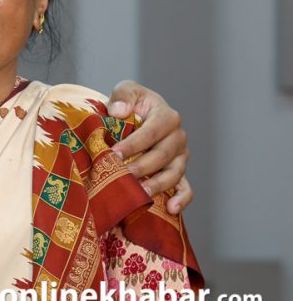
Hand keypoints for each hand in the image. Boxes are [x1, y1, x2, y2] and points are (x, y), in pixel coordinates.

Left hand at [106, 80, 191, 214]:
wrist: (137, 116)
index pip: (152, 132)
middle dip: (141, 167)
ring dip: (156, 185)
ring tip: (140, 194)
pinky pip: (186, 188)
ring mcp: (180, 156)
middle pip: (162, 156)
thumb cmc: (131, 103)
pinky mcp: (179, 171)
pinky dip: (181, 199)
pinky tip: (172, 209)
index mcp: (167, 116)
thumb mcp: (126, 91)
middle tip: (121, 177)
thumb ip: (122, 96)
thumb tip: (119, 112)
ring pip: (174, 174)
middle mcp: (178, 137)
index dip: (134, 144)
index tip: (115, 155)